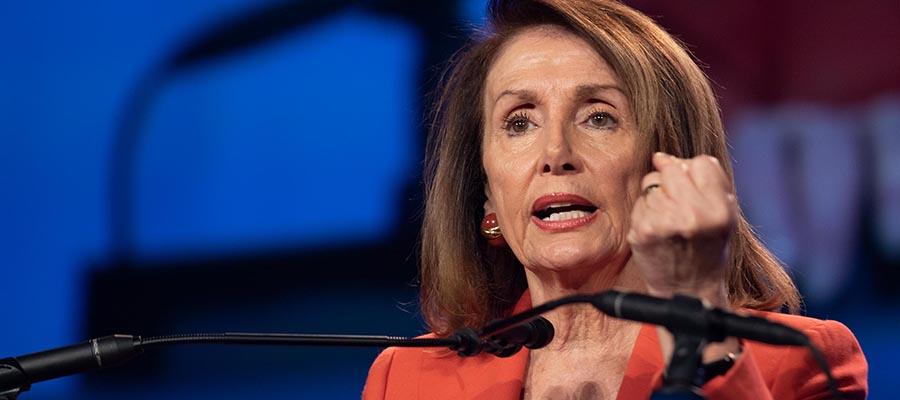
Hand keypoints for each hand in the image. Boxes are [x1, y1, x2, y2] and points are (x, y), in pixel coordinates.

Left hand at [627, 152, 736, 306]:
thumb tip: (664, 156)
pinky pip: (640, 201)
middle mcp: (692, 215)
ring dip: (657, 195)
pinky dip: (645, 210)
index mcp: (719, 210)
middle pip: (672, 167)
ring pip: (652, 181)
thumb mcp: (724, 216)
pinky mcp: (642, 230)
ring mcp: (664, 222)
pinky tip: (656, 229)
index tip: (695, 190)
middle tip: (678, 204)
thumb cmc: (707, 250)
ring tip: (668, 220)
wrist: (688, 291)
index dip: (696, 173)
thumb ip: (706, 182)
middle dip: (673, 180)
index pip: (702, 162)